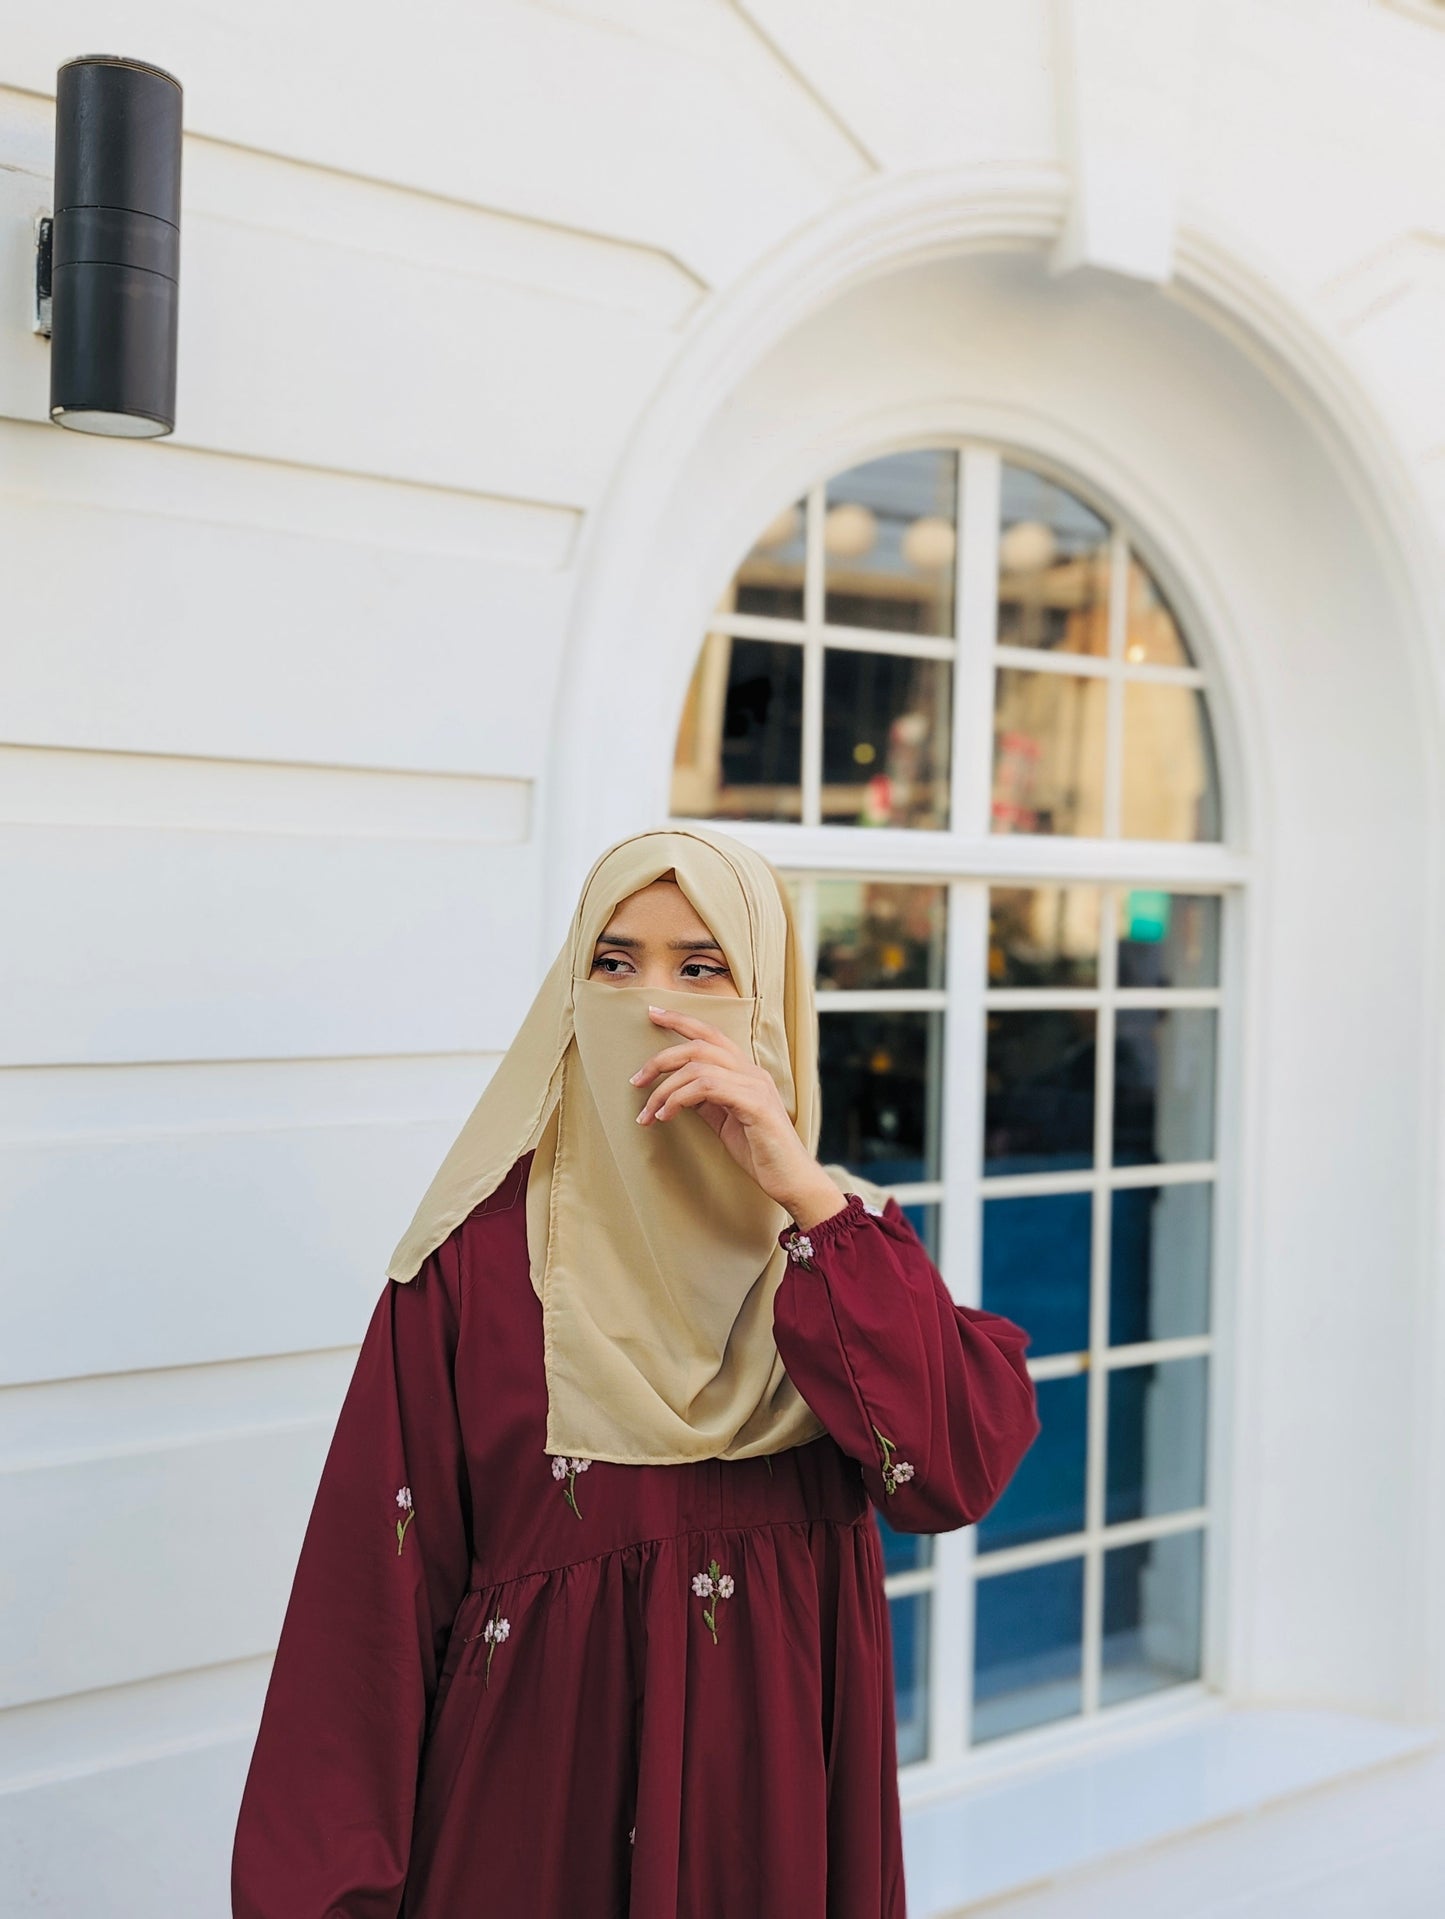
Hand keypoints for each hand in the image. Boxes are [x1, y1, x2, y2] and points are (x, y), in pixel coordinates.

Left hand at [630, 1004, 848, 1228]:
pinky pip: (708, 1088)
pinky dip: (680, 1099)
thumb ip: (706, 1100)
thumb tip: (676, 1089)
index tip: (653, 1013)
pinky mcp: (755, 1104)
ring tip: (649, 1112)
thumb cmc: (759, 1151)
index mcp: (746, 1072)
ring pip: (698, 1067)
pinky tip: (667, 1116)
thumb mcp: (725, 1120)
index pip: (711, 1035)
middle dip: (660, 1059)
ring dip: (665, 1089)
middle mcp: (752, 1072)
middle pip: (699, 1045)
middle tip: (636, 1081)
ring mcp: (755, 1086)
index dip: (681, 1020)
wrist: (791, 1179)